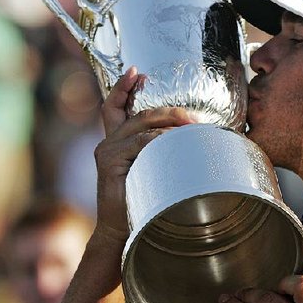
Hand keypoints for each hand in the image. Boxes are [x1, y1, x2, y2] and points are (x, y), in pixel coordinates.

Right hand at [94, 66, 192, 241]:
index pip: (114, 107)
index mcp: (117, 142)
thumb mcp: (151, 172)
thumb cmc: (141, 203)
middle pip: (139, 113)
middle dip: (169, 110)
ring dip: (171, 123)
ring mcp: (108, 151)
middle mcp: (109, 142)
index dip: (122, 87)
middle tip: (194, 115)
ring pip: (142, 125)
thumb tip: (192, 141)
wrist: (123, 230)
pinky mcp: (110, 162)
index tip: (135, 71)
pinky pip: (140, 144)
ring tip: (194, 126)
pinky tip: (176, 142)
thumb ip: (160, 155)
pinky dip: (160, 140)